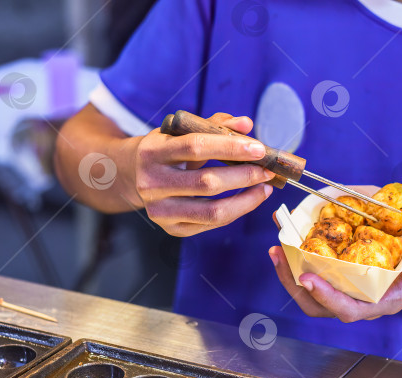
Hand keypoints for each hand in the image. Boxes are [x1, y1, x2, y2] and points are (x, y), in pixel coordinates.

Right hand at [134, 112, 274, 235]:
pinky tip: (249, 199)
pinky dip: (236, 212)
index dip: (231, 148)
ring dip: (246, 200)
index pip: (196, 147)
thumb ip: (214, 125)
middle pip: (207, 183)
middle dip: (244, 176)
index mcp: (153, 152)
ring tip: (264, 188)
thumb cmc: (166, 150)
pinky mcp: (171, 229)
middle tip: (268, 170)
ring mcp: (159, 210)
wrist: (133, 175)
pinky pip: (212, 224)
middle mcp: (151, 183)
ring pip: (212, 211)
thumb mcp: (182, 132)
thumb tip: (246, 124)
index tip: (259, 149)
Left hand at [269, 227, 401, 321]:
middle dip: (296, 286)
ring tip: (276, 249)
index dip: (326, 298)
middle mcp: (361, 299)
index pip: (348, 310)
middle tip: (280, 258)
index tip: (308, 278)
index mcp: (382, 301)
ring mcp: (349, 288)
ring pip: (311, 294)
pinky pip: (315, 272)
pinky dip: (298, 257)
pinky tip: (288, 238)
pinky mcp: (342, 274)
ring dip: (289, 273)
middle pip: (320, 306)